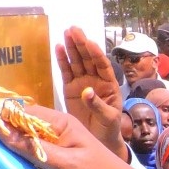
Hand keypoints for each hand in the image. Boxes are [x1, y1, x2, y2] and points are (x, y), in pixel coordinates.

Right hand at [0, 100, 165, 168]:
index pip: (24, 113)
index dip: (2, 117)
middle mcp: (53, 132)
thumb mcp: (66, 163)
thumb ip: (35, 149)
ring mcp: (51, 148)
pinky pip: (27, 159)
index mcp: (60, 123)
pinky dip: (17, 162)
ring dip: (8, 149)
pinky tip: (4, 165)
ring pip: (21, 144)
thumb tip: (1, 132)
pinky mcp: (50, 164)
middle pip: (19, 127)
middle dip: (1, 133)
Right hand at [57, 27, 127, 160]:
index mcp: (109, 84)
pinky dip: (63, 60)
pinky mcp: (70, 88)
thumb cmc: (108, 128)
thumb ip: (98, 105)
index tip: (89, 42)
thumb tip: (86, 91)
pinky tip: (59, 47)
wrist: (98, 139)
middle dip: (82, 44)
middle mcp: (95, 80)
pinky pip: (66, 72)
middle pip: (88, 58)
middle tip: (75, 29)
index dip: (96, 53)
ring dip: (72, 47)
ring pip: (77, 62)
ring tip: (67, 32)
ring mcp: (82, 82)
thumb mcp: (108, 118)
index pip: (102, 65)